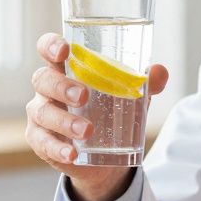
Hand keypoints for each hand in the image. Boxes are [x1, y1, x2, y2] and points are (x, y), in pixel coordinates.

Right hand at [25, 32, 169, 200]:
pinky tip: (71, 154)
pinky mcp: (41, 141)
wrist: (107, 154)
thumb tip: (160, 72)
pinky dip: (57, 149)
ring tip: (87, 131)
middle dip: (61, 86)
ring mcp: (41, 115)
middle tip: (83, 96)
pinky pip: (43, 143)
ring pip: (43, 113)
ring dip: (64, 121)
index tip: (64, 50)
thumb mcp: (130, 96)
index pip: (49, 49)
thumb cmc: (112, 111)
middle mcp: (48, 89)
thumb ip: (144, 83)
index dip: (50, 45)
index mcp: (66, 69)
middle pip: (43, 79)